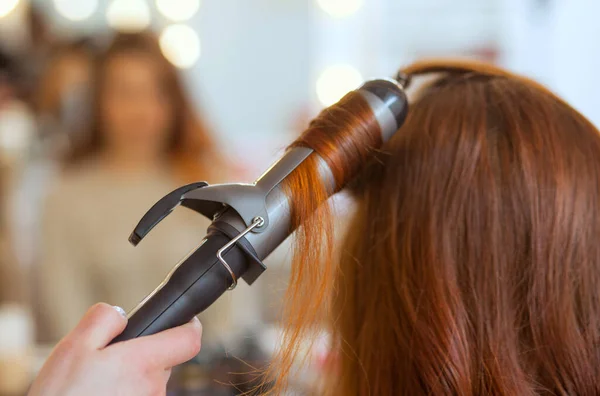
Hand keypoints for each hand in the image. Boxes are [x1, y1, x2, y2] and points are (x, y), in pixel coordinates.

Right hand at [28, 303, 201, 395]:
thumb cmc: (62, 395)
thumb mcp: (74, 346)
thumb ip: (104, 319)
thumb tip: (121, 314)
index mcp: (143, 363)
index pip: (189, 340)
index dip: (189, 326)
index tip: (184, 321)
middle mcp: (154, 388)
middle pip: (164, 361)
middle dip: (143, 354)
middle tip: (109, 360)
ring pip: (149, 383)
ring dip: (131, 379)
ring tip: (97, 385)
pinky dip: (125, 395)